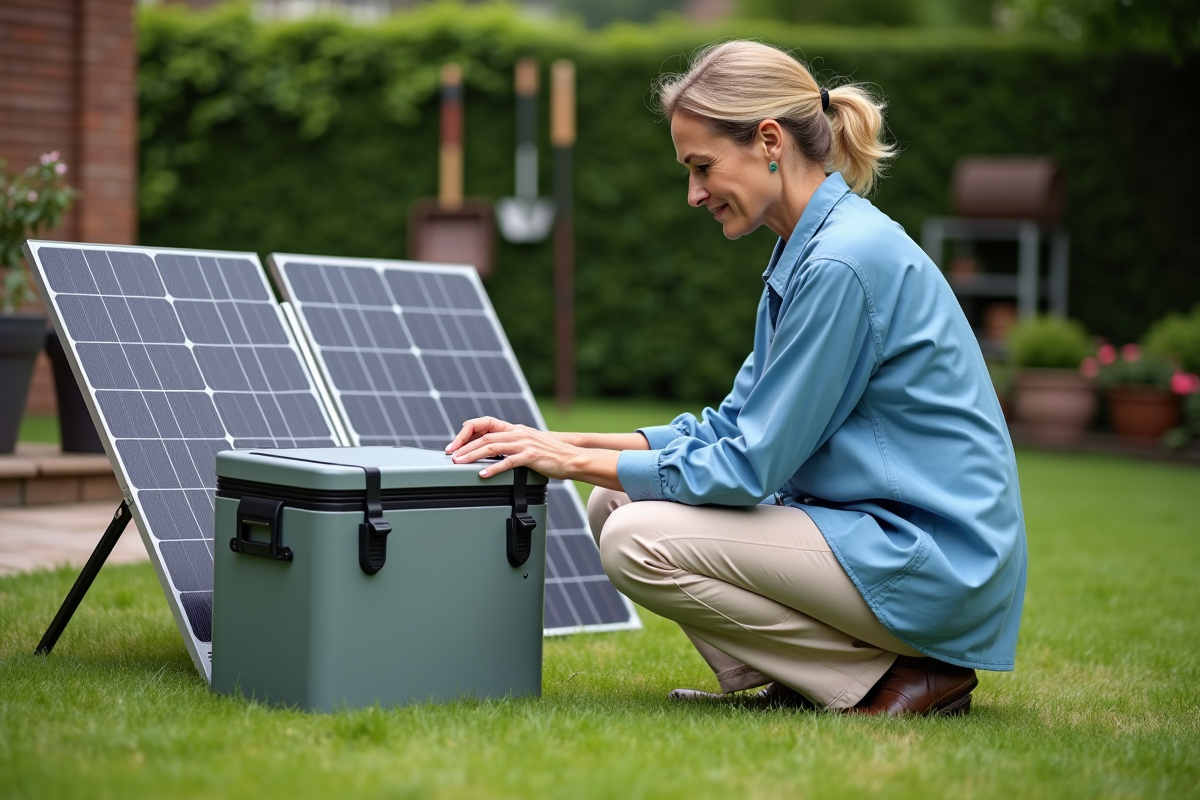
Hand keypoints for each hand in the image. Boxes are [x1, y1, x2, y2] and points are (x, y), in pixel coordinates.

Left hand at [446, 417, 581, 479]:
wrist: (571, 458)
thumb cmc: (549, 454)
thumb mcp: (527, 443)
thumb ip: (510, 444)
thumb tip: (489, 452)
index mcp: (514, 429)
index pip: (485, 423)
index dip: (467, 431)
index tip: (455, 444)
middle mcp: (517, 433)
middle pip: (484, 436)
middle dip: (464, 446)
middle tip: (451, 456)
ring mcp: (524, 444)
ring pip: (491, 446)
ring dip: (472, 455)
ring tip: (459, 464)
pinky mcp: (531, 456)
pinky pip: (508, 461)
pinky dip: (493, 468)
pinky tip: (483, 474)